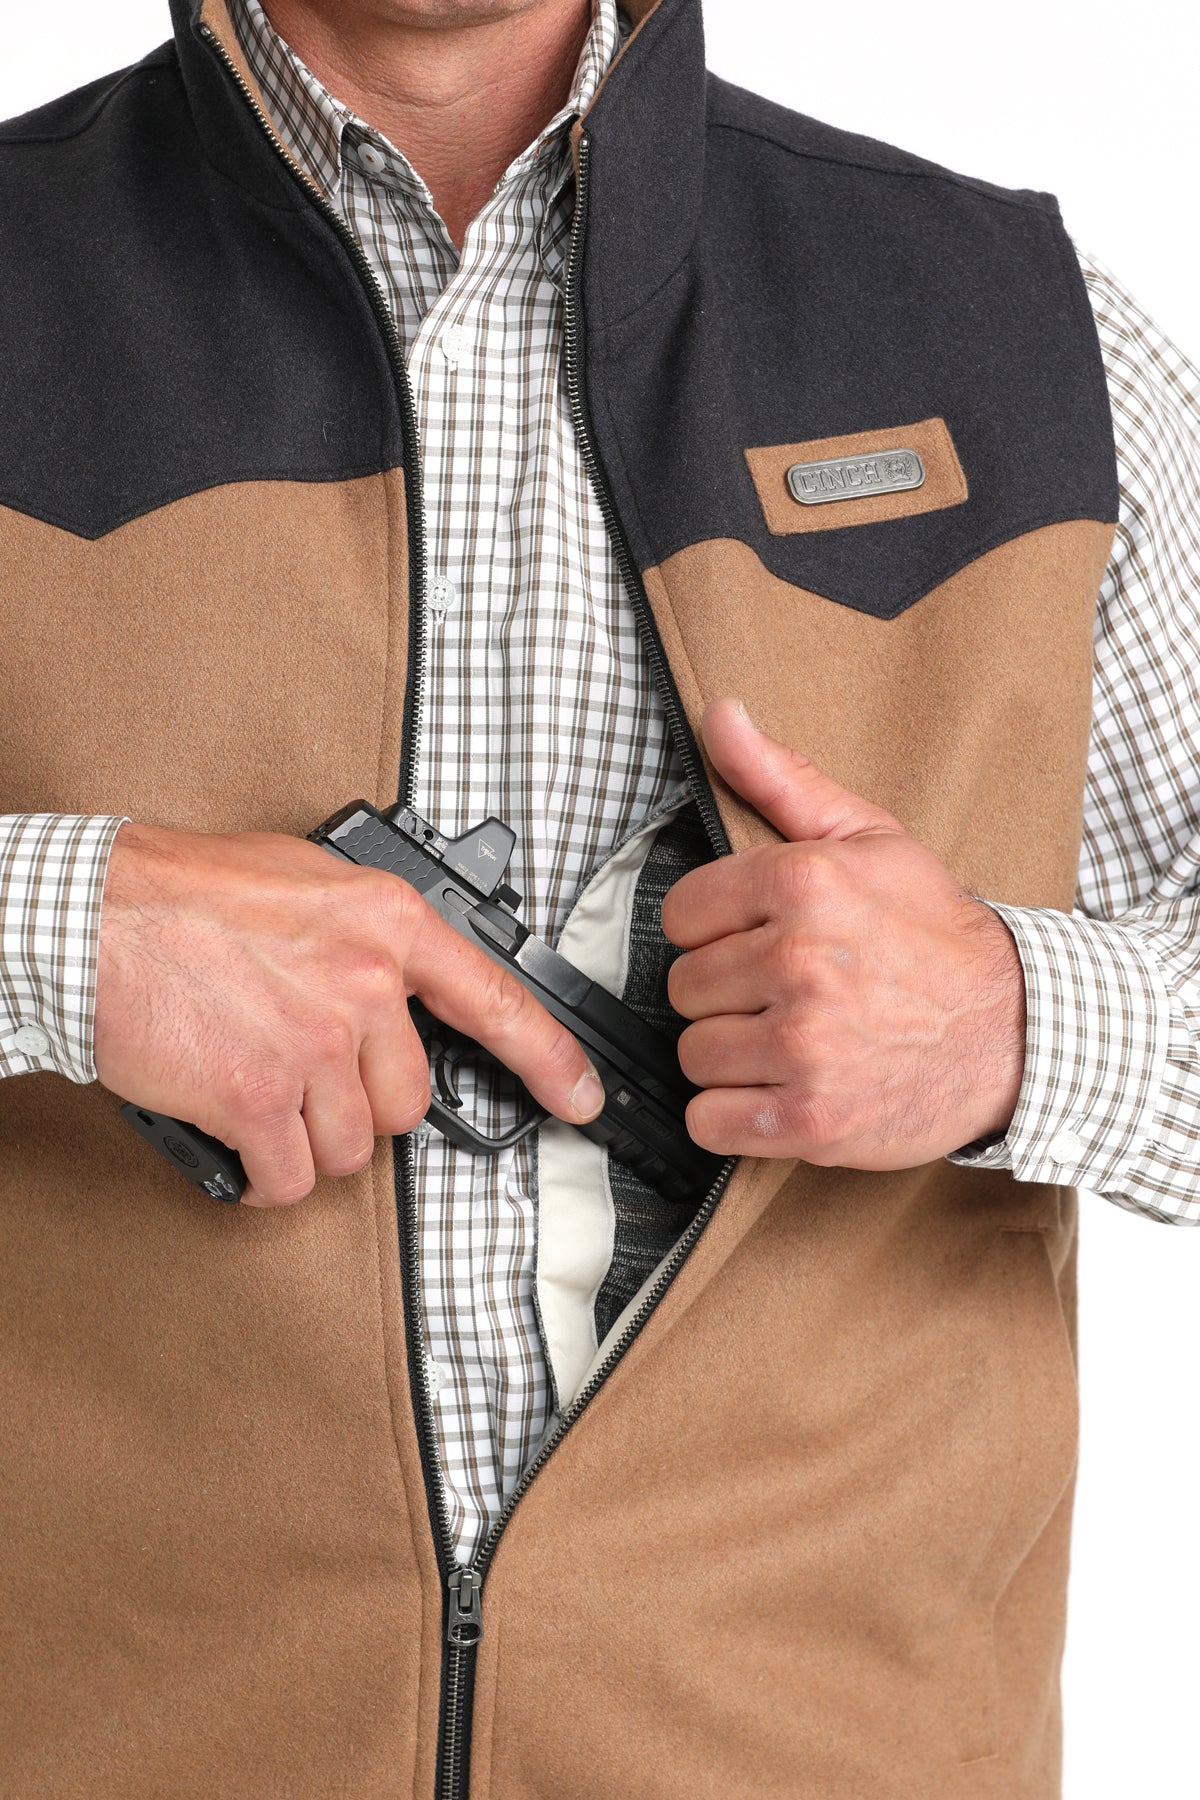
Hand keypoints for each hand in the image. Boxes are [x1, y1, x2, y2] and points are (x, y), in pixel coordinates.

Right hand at [95, 822, 603, 1204]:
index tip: (582, 1097)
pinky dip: (265, 1177)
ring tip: (258, 1091)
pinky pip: (292, 1179)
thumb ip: (369, 935)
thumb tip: (401, 988)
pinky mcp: (258, 1097)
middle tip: (305, 1072)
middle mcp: (364, 983)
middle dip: (359, 1104)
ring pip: (352, 1147)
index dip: (551, 1059)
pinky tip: (240, 1142)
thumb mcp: (305, 879)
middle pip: (409, 1101)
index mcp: (386, 921)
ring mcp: (315, 1042)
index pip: (498, 1000)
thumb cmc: (181, 893)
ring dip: (307, 1140)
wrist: (88, 918)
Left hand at [661, 700, 1026, 1167]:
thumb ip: (782, 779)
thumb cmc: (937, 936)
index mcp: (806, 883)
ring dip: (731, 1054)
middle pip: (683, 986)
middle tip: (782, 993)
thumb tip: (719, 717)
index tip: (752, 939)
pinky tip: (779, 1089)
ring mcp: (804, 1045)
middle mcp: (800, 961)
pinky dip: (734, 1116)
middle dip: (724, 992)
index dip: (713, 929)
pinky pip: (709, 1120)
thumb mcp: (870, 839)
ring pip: (693, 1053)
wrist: (1014, 1032)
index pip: (681, 912)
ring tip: (786, 1041)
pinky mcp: (810, 1118)